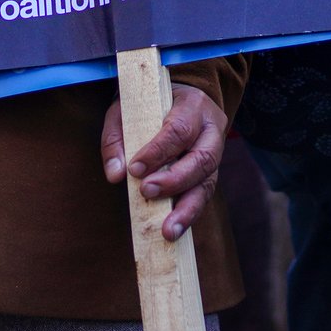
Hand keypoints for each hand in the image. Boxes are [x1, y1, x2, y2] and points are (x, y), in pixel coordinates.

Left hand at [101, 83, 225, 240]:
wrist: (175, 99)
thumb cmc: (148, 105)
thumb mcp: (126, 110)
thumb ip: (116, 138)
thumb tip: (116, 174)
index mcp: (193, 106)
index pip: (179, 130)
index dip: (158, 151)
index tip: (135, 168)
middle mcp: (211, 129)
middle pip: (202, 158)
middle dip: (175, 180)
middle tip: (147, 191)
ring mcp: (214, 153)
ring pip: (207, 182)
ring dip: (187, 208)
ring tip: (168, 231)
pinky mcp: (209, 173)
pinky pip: (203, 196)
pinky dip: (187, 214)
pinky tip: (173, 230)